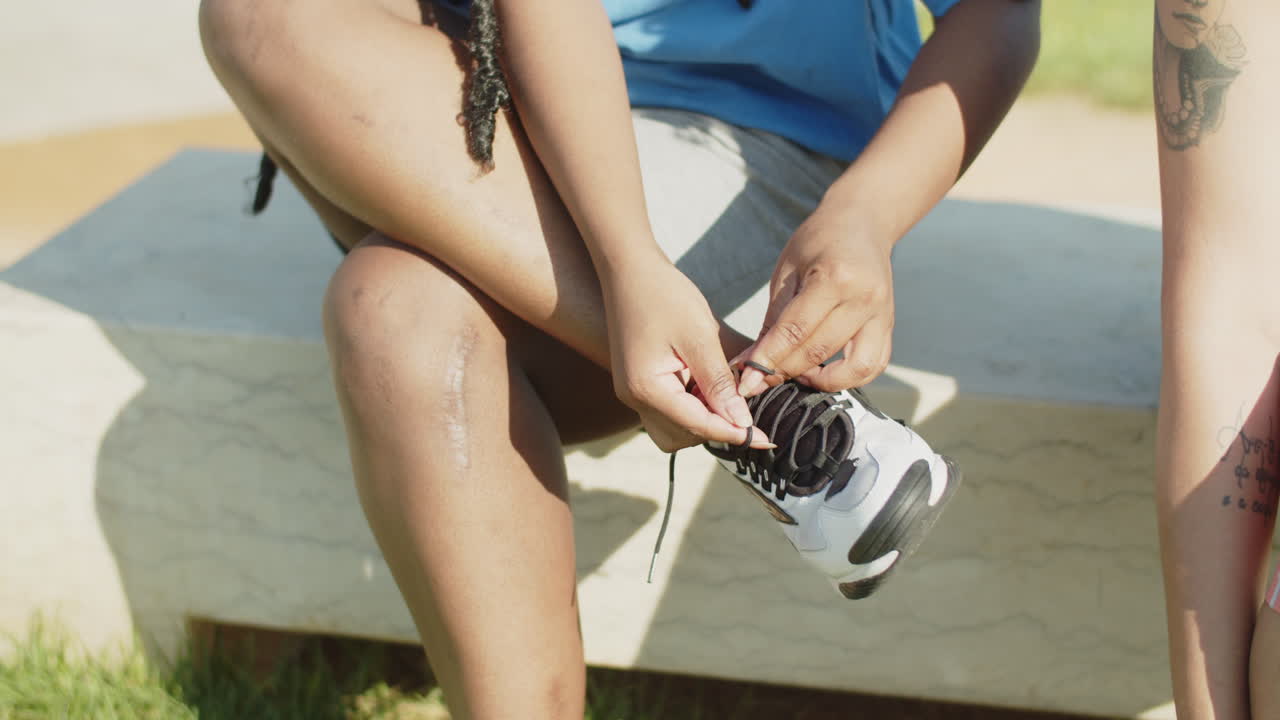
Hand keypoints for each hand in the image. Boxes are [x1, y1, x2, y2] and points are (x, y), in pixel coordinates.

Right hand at [601, 253, 773, 452]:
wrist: (630, 270)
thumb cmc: (664, 295)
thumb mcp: (699, 337)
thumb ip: (719, 383)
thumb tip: (741, 422)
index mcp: (646, 387)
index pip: (697, 425)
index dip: (734, 433)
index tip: (767, 438)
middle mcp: (634, 397)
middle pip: (683, 436)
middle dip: (717, 429)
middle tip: (749, 412)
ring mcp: (633, 393)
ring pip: (674, 431)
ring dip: (703, 422)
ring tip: (728, 396)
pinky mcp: (639, 385)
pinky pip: (668, 413)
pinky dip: (692, 410)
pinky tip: (711, 388)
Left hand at [736, 210, 894, 396]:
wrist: (862, 223)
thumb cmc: (817, 242)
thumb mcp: (786, 272)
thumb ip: (773, 320)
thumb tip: (751, 364)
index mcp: (835, 278)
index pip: (795, 331)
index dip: (766, 360)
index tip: (744, 381)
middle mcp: (864, 298)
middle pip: (819, 351)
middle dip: (783, 372)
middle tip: (757, 381)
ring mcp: (883, 314)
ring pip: (855, 368)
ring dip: (821, 383)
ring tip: (796, 375)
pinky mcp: (889, 325)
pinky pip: (874, 365)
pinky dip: (848, 378)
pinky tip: (822, 373)